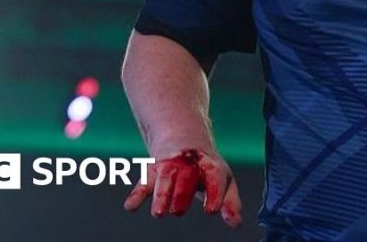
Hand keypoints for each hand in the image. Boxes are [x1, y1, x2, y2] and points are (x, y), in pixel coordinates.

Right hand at [123, 147, 242, 227]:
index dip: (213, 193)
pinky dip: (136, 194)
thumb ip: (229, 202)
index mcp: (210, 165)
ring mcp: (169, 167)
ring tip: (158, 214)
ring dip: (161, 195)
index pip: (214, 176)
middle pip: (186, 177)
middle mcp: (189, 164)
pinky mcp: (153, 173)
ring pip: (164, 178)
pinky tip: (130, 207)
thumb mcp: (223, 182)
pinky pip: (143, 182)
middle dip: (181, 194)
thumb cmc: (207, 170)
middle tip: (178, 212)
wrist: (183, 142)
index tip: (211, 211)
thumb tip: (236, 224)